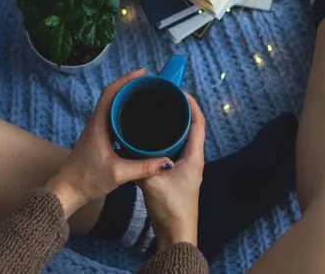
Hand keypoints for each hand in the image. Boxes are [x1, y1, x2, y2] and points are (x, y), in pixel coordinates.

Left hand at [46, 68, 173, 217]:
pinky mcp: (99, 139)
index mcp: (98, 124)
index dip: (126, 79)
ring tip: (146, 96)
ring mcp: (97, 131)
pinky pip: (113, 119)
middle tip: (150, 83)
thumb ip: (143, 167)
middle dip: (130, 86)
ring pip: (112, 107)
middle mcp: (96, 123)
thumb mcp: (118, 173)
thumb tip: (167, 162)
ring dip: (127, 98)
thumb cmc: (86, 180)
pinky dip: (125, 113)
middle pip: (113, 95)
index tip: (142, 73)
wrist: (67, 192)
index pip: (110, 92)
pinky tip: (137, 121)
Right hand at [138, 94, 205, 250]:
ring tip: (157, 111)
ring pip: (183, 137)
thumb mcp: (152, 183)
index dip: (191, 104)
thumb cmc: (170, 207)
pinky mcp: (179, 173)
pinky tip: (150, 137)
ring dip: (174, 124)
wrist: (176, 233)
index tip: (178, 90)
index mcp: (194, 157)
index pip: (198, 122)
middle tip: (163, 97)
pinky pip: (175, 148)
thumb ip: (140, 165)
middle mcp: (194, 158)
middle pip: (192, 127)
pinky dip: (167, 138)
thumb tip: (125, 146)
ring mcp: (187, 166)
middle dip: (180, 110)